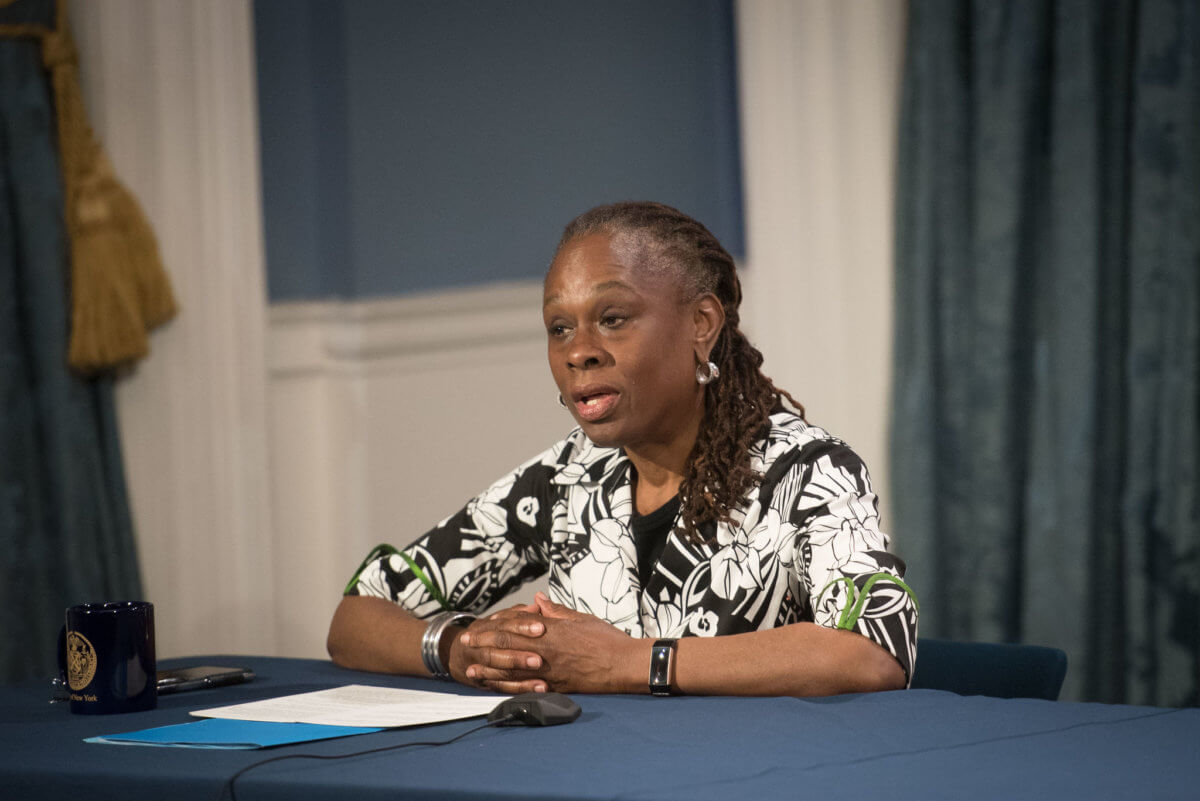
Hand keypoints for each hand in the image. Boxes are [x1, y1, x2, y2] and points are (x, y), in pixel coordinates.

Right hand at [447, 602, 548, 693]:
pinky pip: (502, 686)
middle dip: (519, 655)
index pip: (503, 624)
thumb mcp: (496, 620)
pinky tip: (537, 687)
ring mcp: (480, 666)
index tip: (541, 627)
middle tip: (539, 659)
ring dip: (521, 675)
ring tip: (541, 677)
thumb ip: (517, 613)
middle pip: (498, 649)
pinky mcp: (485, 682)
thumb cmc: (483, 635)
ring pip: (498, 671)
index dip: (522, 625)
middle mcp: (479, 646)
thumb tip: (535, 606)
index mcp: (484, 627)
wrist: (454, 654)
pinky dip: (520, 688)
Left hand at [466, 592, 642, 694]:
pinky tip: (496, 687)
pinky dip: (508, 686)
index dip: (493, 624)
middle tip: (465, 642)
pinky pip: (525, 686)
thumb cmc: (606, 639)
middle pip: (506, 644)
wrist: (623, 664)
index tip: (478, 624)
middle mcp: (544, 649)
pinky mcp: (554, 686)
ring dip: (488, 667)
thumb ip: (555, 610)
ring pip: (511, 668)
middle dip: (483, 642)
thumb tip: (537, 599)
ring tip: (472, 668)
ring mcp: (548, 670)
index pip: (514, 624)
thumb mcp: (580, 618)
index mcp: (550, 629)